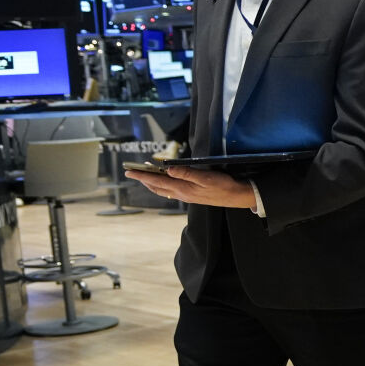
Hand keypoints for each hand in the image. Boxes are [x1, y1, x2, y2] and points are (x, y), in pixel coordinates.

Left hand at [125, 165, 255, 208]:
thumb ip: (186, 172)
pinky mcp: (191, 196)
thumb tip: (168, 169)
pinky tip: (164, 182)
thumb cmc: (222, 185)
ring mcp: (186, 196)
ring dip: (152, 183)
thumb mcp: (205, 177)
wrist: (235, 197)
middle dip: (143, 180)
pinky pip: (170, 191)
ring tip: (145, 175)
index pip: (157, 180)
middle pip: (156, 187)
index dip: (142, 175)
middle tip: (133, 172)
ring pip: (162, 190)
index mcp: (183, 188)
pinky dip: (162, 185)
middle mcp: (181, 193)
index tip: (129, 172)